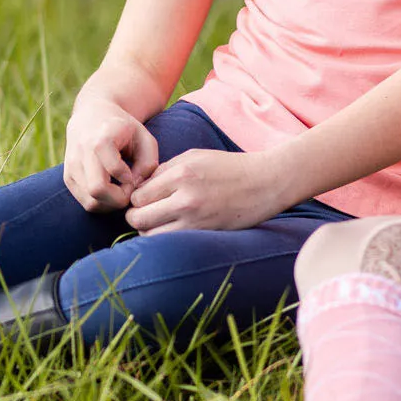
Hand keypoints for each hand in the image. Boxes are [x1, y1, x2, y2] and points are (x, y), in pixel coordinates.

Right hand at [63, 96, 158, 212]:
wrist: (92, 116)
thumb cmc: (124, 130)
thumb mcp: (144, 138)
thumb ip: (149, 163)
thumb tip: (135, 187)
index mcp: (100, 139)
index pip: (114, 170)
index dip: (130, 180)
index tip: (135, 175)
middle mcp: (81, 154)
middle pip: (97, 190)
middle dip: (119, 198)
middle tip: (129, 188)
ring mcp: (71, 167)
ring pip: (91, 202)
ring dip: (111, 204)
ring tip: (121, 190)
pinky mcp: (68, 179)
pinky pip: (86, 203)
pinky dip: (103, 204)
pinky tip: (111, 191)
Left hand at [127, 147, 283, 234]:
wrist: (265, 183)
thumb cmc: (227, 167)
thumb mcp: (193, 157)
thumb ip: (163, 171)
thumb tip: (137, 189)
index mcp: (182, 174)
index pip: (138, 195)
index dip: (135, 198)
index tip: (143, 198)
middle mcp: (186, 198)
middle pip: (138, 218)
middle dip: (135, 217)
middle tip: (143, 213)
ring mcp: (196, 220)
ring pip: (150, 236)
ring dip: (148, 231)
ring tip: (157, 223)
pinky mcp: (206, 234)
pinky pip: (171, 243)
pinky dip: (164, 239)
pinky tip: (172, 230)